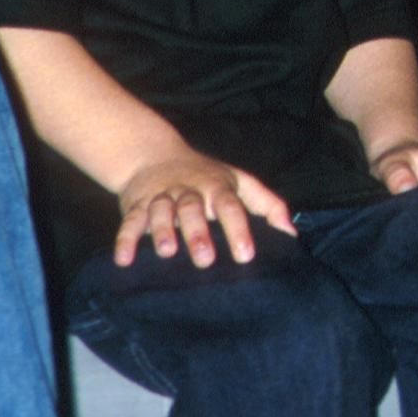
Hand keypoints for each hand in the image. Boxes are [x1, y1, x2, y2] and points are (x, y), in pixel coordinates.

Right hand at [114, 149, 295, 267]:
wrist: (153, 156)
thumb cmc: (207, 179)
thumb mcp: (240, 183)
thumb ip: (268, 205)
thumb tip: (292, 233)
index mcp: (216, 187)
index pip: (230, 206)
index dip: (238, 228)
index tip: (246, 255)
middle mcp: (188, 191)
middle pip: (193, 208)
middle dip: (198, 232)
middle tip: (206, 260)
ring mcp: (161, 197)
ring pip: (161, 211)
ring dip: (163, 231)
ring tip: (167, 252)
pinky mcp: (135, 206)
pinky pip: (130, 222)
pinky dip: (125, 239)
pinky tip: (125, 260)